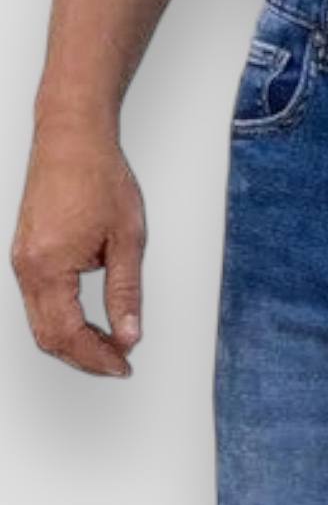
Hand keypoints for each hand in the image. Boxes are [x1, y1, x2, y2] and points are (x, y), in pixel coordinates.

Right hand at [11, 120, 144, 376]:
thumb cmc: (98, 178)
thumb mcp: (128, 242)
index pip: (69, 334)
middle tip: (120, 363)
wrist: (72, 138)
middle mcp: (27, 266)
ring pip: (40, 323)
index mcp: (49, 266)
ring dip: (74, 343)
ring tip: (111, 348)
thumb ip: (127, 293)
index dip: (98, 358)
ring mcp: (22, 260)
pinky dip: (63, 322)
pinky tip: (91, 325)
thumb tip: (128, 334)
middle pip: (48, 336)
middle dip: (84, 358)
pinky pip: (38, 303)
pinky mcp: (25, 254)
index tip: (124, 365)